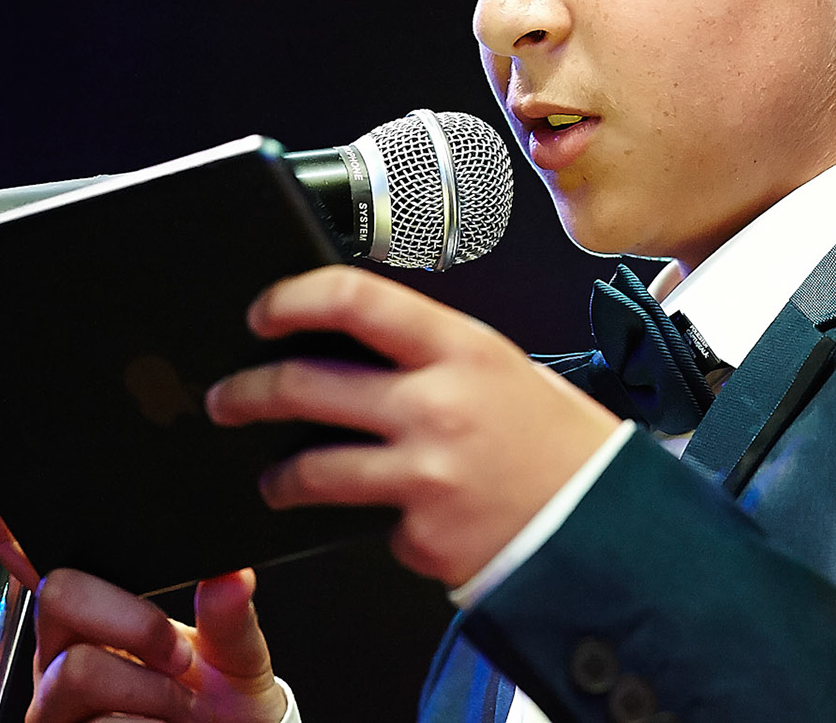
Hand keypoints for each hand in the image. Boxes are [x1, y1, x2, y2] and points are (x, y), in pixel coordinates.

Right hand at [0, 431, 286, 722]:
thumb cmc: (224, 700)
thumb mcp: (241, 651)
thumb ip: (234, 617)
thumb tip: (233, 575)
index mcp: (100, 598)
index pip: (34, 541)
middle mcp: (63, 640)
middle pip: (58, 591)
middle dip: (127, 618)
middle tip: (179, 653)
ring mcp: (52, 691)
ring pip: (76, 663)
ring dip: (145, 681)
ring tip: (181, 697)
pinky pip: (83, 707)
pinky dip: (143, 713)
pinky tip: (163, 719)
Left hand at [206, 265, 620, 585]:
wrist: (606, 526)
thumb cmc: (558, 445)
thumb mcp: (502, 372)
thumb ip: (431, 359)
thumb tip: (351, 350)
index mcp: (461, 349)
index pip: (354, 298)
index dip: (292, 299)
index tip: (263, 311)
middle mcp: (437, 405)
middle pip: (307, 383)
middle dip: (248, 392)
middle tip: (229, 398)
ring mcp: (425, 474)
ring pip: (311, 469)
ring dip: (278, 475)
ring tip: (273, 478)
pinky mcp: (420, 535)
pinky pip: (369, 524)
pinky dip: (375, 522)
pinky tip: (402, 518)